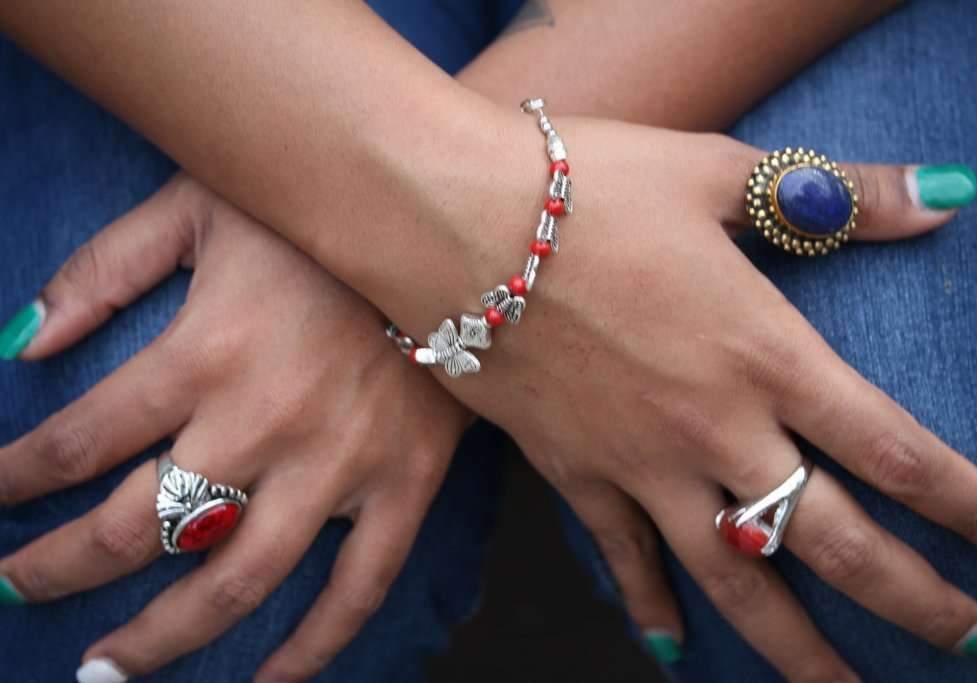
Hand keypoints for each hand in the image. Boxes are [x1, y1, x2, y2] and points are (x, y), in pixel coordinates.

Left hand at [0, 174, 470, 681]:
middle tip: (16, 588)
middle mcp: (266, 422)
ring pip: (237, 581)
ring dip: (160, 636)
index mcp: (207, 350)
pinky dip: (312, 646)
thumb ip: (104, 269)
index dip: (17, 477)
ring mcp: (341, 464)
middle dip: (57, 567)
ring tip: (104, 670)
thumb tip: (23, 345)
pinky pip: (359, 588)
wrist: (453, 227)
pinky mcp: (405, 483)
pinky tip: (266, 680)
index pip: (81, 441)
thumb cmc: (321, 213)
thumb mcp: (201, 206)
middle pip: (139, 528)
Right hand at [400, 119, 976, 678]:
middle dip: (912, 601)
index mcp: (763, 351)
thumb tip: (940, 200)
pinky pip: (622, 559)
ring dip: (795, 649)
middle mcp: (712, 426)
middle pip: (831, 542)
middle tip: (971, 642)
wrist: (452, 220)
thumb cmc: (586, 186)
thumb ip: (835, 195)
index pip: (893, 450)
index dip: (965, 504)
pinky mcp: (572, 471)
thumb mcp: (715, 171)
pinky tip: (671, 650)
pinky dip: (650, 607)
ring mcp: (638, 462)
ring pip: (733, 582)